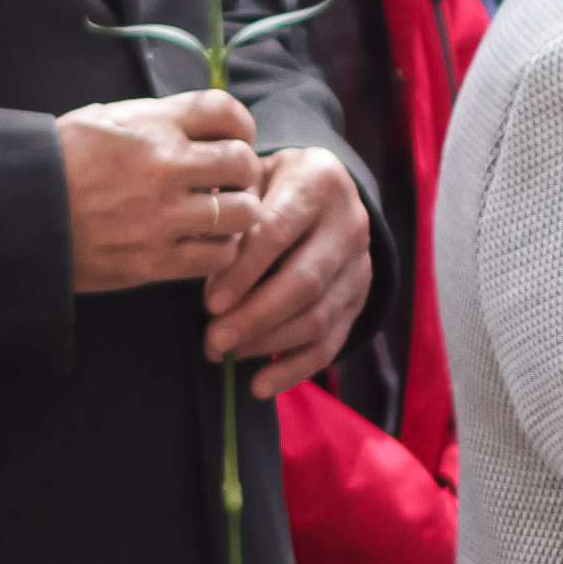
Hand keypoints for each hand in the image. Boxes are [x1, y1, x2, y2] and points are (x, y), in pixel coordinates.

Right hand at [61, 90, 266, 294]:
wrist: (15, 214)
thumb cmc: (54, 163)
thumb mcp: (99, 120)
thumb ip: (152, 119)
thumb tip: (196, 123)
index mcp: (149, 126)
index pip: (224, 110)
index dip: (240, 124)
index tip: (236, 138)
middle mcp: (163, 167)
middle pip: (243, 162)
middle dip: (243, 171)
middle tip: (231, 183)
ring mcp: (161, 217)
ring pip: (242, 213)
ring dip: (237, 213)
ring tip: (220, 217)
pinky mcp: (153, 261)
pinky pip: (216, 256)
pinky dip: (217, 250)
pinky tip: (201, 244)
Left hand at [202, 143, 372, 386]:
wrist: (322, 190)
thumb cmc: (269, 186)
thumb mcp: (249, 178)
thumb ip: (229, 210)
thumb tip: (202, 255)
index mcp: (318, 182)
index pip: (278, 231)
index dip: (244, 270)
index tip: (209, 302)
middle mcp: (349, 224)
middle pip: (305, 281)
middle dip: (255, 316)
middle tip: (213, 340)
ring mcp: (359, 265)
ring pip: (318, 316)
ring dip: (268, 343)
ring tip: (223, 353)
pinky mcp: (359, 300)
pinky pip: (331, 343)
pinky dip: (294, 369)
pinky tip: (259, 385)